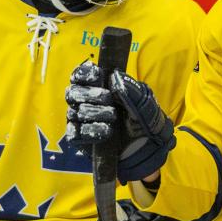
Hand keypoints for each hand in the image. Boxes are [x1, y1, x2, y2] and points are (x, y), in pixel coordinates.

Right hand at [66, 61, 175, 182]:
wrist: (149, 146)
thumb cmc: (144, 117)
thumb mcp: (143, 101)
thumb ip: (130, 89)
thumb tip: (115, 78)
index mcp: (98, 87)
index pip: (80, 76)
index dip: (84, 74)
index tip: (97, 75)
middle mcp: (85, 103)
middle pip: (72, 93)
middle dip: (88, 93)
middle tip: (107, 98)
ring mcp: (81, 122)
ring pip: (74, 112)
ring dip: (94, 112)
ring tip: (113, 116)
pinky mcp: (81, 141)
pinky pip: (74, 134)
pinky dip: (90, 131)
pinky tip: (106, 131)